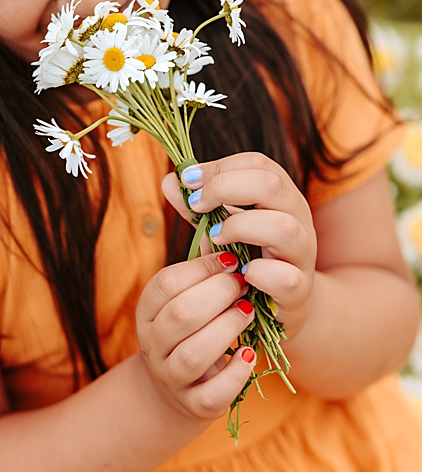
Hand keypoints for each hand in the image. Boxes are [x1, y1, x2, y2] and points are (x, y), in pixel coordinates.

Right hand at [137, 250, 257, 418]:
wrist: (179, 388)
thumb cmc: (191, 329)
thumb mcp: (187, 296)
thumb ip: (200, 265)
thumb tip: (208, 209)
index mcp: (146, 312)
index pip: (166, 284)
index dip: (202, 269)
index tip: (233, 260)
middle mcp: (152, 345)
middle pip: (180, 315)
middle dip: (219, 295)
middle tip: (244, 285)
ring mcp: (171, 377)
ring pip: (194, 353)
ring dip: (228, 329)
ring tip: (248, 313)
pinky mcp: (195, 404)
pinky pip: (213, 393)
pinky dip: (236, 373)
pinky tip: (250, 353)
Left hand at [162, 153, 317, 339]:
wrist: (283, 308)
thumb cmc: (248, 261)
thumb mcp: (220, 229)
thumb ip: (197, 207)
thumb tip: (170, 180)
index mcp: (279, 199)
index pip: (258, 164)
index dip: (220, 166)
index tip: (189, 181)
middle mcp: (297, 220)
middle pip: (272, 184)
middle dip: (224, 187)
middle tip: (196, 205)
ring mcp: (301, 255)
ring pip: (283, 226)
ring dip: (239, 227)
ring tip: (215, 237)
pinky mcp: (297, 290)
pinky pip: (285, 277)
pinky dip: (259, 273)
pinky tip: (240, 273)